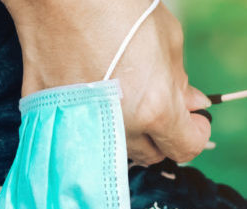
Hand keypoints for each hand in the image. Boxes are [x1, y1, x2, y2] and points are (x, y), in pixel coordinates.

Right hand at [3, 0, 211, 164]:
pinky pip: (80, 133)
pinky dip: (90, 121)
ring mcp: (82, 126)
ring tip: (124, 97)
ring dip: (128, 132)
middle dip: (162, 135)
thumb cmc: (116, 5)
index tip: (193, 120)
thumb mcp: (168, 37)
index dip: (195, 132)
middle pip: (152, 155)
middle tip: (159, 106)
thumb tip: (191, 104)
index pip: (186, 148)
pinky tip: (91, 94)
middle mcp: (120, 127)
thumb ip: (181, 81)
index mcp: (155, 108)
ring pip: (117, 150)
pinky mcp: (51, 116)